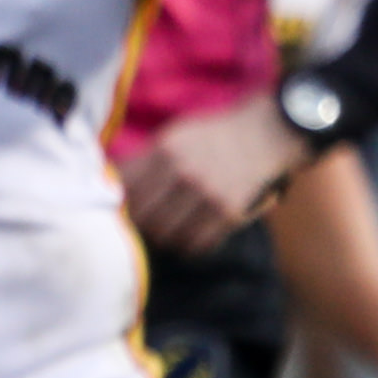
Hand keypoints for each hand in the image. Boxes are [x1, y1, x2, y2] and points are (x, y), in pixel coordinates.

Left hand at [116, 92, 314, 252]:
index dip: (117, 201)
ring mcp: (207, 195)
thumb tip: (109, 184)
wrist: (268, 133)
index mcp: (166, 151)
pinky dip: (188, 244)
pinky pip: (195, 244)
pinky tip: (189, 234)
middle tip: (144, 220)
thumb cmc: (215, 135)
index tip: (121, 205)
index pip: (124, 190)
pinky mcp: (228, 213)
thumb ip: (145, 160)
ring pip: (165, 235)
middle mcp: (184, 174)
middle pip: (141, 217)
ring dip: (162, 235)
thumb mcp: (176, 135)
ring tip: (167, 227)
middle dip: (139, 221)